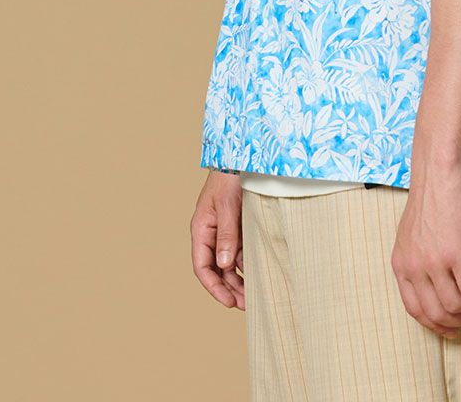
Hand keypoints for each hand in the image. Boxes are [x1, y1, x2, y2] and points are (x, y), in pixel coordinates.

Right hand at [190, 170, 245, 309]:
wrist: (241, 157)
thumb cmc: (229, 178)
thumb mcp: (227, 206)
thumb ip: (227, 234)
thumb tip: (225, 265)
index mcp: (201, 230)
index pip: (202, 267)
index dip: (214, 287)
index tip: (228, 302)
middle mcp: (211, 234)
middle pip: (217, 270)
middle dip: (229, 289)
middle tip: (246, 304)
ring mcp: (225, 231)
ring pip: (229, 264)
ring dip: (239, 280)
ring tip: (254, 296)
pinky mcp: (239, 227)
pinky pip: (241, 251)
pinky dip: (247, 264)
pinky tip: (259, 274)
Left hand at [390, 165, 460, 337]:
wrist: (438, 174)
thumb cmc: (430, 200)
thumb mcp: (410, 236)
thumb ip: (416, 262)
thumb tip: (434, 288)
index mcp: (401, 264)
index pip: (415, 310)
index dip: (436, 325)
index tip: (452, 328)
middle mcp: (415, 267)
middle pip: (436, 314)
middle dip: (459, 322)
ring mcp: (435, 262)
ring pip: (456, 307)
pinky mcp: (457, 254)